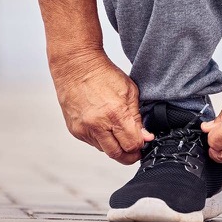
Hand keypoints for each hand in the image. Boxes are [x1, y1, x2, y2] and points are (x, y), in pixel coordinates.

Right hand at [49, 49, 153, 163]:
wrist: (76, 66)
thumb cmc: (104, 75)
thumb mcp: (130, 92)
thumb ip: (138, 118)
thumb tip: (146, 138)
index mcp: (115, 114)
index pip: (132, 144)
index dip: (140, 145)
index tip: (143, 142)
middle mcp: (97, 125)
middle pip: (118, 154)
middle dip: (129, 155)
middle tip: (135, 149)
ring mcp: (84, 129)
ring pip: (105, 150)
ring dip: (115, 146)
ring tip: (119, 131)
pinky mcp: (75, 130)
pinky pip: (93, 143)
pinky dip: (102, 139)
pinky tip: (105, 125)